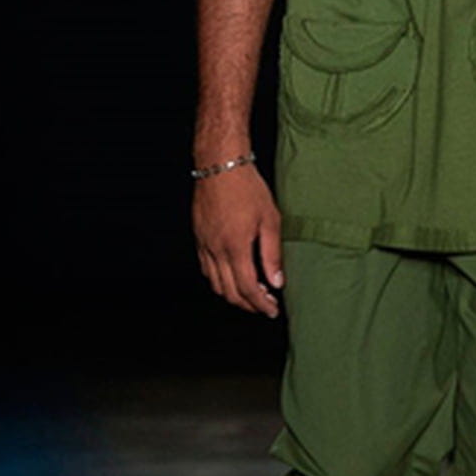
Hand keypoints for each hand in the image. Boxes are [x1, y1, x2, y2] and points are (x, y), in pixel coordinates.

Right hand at [193, 164, 284, 316]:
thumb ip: (272, 254)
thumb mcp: (270, 219)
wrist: (220, 165)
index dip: (261, 304)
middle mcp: (216, 250)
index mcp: (236, 247)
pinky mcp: (198, 238)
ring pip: (215, 284)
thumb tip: (276, 281)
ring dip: (233, 295)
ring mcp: (204, 245)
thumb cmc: (247, 187)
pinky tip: (232, 275)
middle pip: (229, 292)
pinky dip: (219, 280)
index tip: (272, 310)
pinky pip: (206, 269)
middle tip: (265, 305)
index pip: (248, 289)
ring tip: (252, 293)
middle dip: (248, 305)